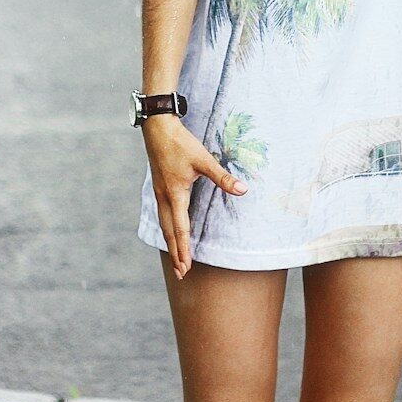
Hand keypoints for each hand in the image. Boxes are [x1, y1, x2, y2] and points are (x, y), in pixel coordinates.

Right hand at [141, 115, 247, 279]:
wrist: (158, 129)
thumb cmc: (180, 144)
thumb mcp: (204, 160)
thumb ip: (222, 177)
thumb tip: (243, 189)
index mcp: (175, 195)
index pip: (180, 229)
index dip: (184, 249)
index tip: (186, 267)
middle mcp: (164, 198)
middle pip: (169, 232)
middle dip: (175, 253)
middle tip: (181, 273)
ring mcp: (159, 193)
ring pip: (164, 224)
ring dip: (170, 242)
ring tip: (175, 257)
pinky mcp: (159, 187)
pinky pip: (162, 214)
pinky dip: (166, 229)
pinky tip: (169, 230)